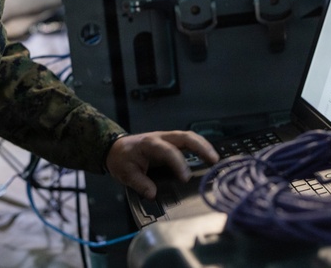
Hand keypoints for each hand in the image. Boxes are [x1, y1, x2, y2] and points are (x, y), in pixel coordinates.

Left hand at [104, 131, 218, 199]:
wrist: (116, 148)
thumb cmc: (122, 159)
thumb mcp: (125, 173)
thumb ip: (140, 183)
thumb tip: (153, 194)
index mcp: (150, 144)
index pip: (169, 151)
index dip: (179, 164)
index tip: (186, 178)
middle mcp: (161, 138)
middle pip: (185, 137)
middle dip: (201, 147)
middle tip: (214, 160)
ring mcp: (167, 139)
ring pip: (189, 137)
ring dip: (204, 146)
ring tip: (215, 159)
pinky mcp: (171, 143)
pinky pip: (187, 142)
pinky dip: (199, 148)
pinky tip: (207, 157)